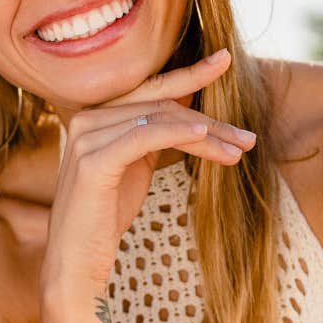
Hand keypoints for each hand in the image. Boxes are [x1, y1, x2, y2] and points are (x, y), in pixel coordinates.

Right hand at [41, 49, 256, 300]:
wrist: (75, 262)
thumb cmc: (105, 217)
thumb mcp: (135, 167)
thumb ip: (155, 135)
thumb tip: (192, 111)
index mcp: (95, 116)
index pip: (150, 89)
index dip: (190, 74)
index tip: (224, 60)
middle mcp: (86, 119)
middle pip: (160, 104)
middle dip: (210, 119)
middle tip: (247, 137)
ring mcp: (86, 137)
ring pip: (160, 120)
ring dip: (207, 135)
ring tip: (238, 150)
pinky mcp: (93, 161)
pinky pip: (145, 136)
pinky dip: (178, 133)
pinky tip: (206, 138)